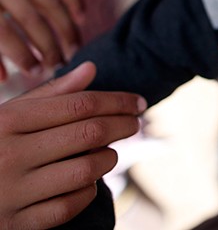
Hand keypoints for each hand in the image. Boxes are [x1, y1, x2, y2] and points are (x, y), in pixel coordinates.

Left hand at [0, 0, 84, 79]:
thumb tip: (5, 77)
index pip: (4, 33)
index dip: (22, 55)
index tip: (36, 72)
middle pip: (31, 19)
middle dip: (47, 46)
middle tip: (57, 66)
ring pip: (52, 4)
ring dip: (66, 31)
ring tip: (72, 51)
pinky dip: (76, 3)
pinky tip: (81, 20)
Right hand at [0, 62, 145, 229]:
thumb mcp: (10, 114)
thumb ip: (50, 94)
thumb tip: (90, 68)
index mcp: (9, 121)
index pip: (81, 105)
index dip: (117, 101)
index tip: (138, 102)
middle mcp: (9, 155)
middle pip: (90, 133)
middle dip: (122, 125)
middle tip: (135, 123)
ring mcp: (11, 192)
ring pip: (86, 170)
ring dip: (108, 159)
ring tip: (110, 152)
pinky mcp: (15, 223)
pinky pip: (69, 206)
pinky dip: (87, 192)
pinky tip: (88, 181)